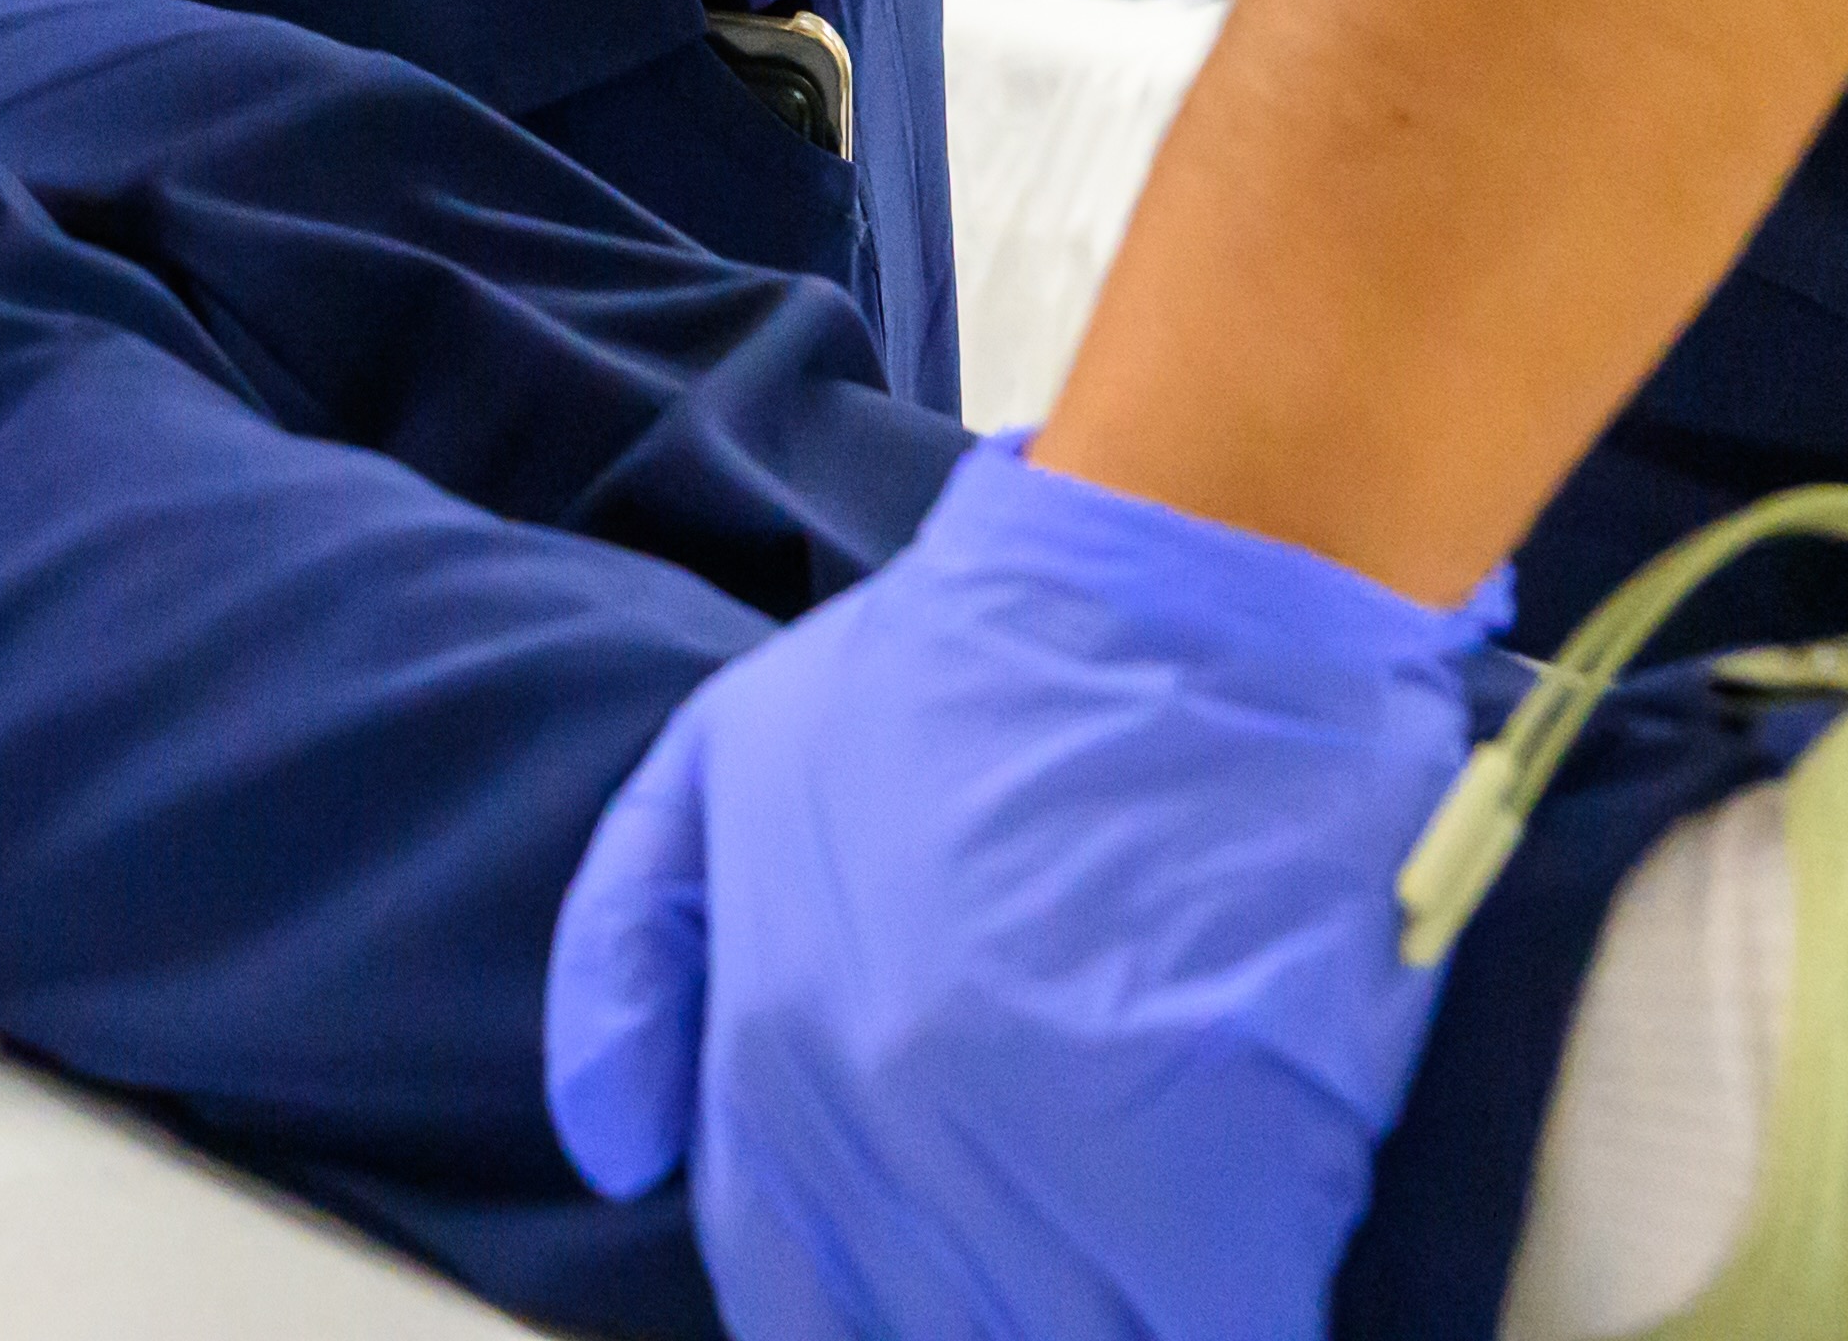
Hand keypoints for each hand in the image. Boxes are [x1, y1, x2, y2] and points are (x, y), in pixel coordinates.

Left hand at [579, 440, 1494, 1334]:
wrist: (1183, 582)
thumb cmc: (961, 666)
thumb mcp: (723, 758)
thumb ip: (627, 955)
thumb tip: (611, 1153)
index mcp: (779, 1060)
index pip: (785, 1293)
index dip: (849, 1315)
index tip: (911, 1296)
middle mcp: (900, 1138)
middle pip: (927, 1338)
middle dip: (979, 1322)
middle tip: (1027, 1276)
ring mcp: (1065, 1164)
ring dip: (1094, 1319)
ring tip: (1122, 1276)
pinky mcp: (1236, 1168)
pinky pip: (1215, 1328)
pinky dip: (1216, 1317)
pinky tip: (1230, 1272)